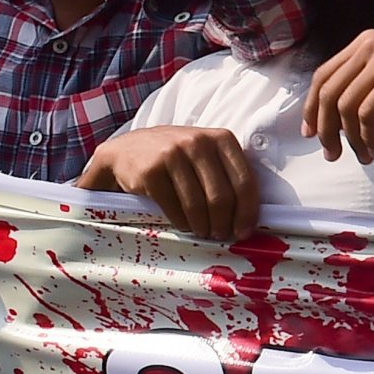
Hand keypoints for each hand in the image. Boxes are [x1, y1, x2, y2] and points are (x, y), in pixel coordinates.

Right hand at [76, 126, 260, 241]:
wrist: (125, 151)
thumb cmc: (176, 158)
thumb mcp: (205, 154)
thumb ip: (228, 175)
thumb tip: (248, 219)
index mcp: (221, 138)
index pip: (245, 181)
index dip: (247, 212)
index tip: (244, 231)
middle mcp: (198, 142)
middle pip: (222, 197)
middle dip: (224, 224)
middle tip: (220, 235)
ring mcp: (173, 154)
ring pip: (198, 205)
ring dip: (203, 227)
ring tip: (203, 232)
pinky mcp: (151, 170)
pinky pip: (174, 208)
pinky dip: (182, 223)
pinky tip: (184, 225)